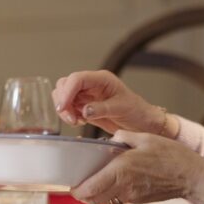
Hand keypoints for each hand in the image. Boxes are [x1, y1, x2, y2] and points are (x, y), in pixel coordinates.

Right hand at [52, 70, 170, 135]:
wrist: (141, 124)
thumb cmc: (137, 112)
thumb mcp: (122, 109)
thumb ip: (102, 109)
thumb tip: (84, 110)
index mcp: (101, 79)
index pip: (77, 79)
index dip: (67, 92)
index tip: (63, 107)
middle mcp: (91, 84)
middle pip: (64, 85)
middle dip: (63, 101)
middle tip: (70, 118)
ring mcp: (85, 94)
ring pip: (62, 96)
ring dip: (64, 109)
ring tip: (75, 121)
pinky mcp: (82, 105)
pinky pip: (67, 107)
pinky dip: (67, 115)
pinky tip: (79, 121)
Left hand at [72, 130, 203, 203]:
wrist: (194, 177)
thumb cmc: (172, 156)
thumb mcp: (145, 138)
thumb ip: (121, 137)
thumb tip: (108, 139)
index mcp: (120, 170)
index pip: (89, 189)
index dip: (76, 189)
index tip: (70, 183)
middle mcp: (123, 187)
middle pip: (92, 199)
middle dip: (81, 193)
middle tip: (78, 182)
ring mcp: (130, 196)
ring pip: (103, 201)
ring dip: (94, 194)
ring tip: (94, 179)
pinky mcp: (138, 200)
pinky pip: (117, 198)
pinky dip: (110, 192)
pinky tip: (114, 179)